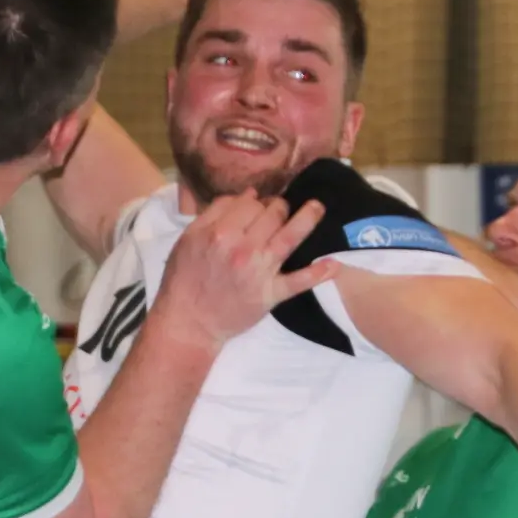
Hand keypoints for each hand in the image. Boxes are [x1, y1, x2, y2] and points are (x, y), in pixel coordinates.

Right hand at [155, 192, 328, 349]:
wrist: (188, 323)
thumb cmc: (184, 279)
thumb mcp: (188, 239)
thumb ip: (215, 213)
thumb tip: (248, 195)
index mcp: (220, 233)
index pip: (250, 203)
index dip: (255, 202)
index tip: (256, 207)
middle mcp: (243, 249)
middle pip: (273, 213)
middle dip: (278, 207)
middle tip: (277, 211)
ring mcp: (260, 272)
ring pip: (291, 235)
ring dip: (309, 217)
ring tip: (317, 207)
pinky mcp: (271, 294)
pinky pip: (298, 282)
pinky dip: (317, 273)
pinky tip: (333, 265)